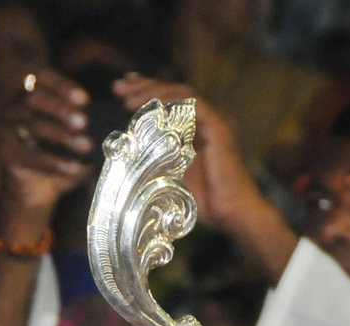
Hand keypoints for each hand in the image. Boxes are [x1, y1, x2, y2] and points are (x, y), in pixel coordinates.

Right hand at [0, 69, 92, 213]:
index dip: (62, 85)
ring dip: (64, 136)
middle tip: (84, 122)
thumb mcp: (69, 135)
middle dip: (61, 108)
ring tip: (87, 145)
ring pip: (35, 127)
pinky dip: (56, 163)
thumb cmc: (57, 157)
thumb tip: (107, 117)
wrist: (33, 192)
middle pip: (34, 99)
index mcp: (27, 93)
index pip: (42, 78)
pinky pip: (32, 157)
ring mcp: (4, 130)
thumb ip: (82, 122)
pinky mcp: (6, 155)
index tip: (85, 99)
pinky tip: (75, 168)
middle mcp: (12, 108)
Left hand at [113, 75, 262, 232]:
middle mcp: (204, 122)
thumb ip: (154, 161)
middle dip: (143, 86)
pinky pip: (195, 105)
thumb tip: (126, 154)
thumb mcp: (170, 177)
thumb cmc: (204, 204)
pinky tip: (153, 107)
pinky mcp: (219, 129)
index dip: (144, 93)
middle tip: (118, 88)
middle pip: (173, 93)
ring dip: (153, 92)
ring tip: (127, 98)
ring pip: (182, 94)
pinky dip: (173, 102)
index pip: (168, 103)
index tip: (120, 92)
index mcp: (193, 130)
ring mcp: (213, 124)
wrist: (232, 215)